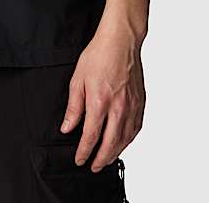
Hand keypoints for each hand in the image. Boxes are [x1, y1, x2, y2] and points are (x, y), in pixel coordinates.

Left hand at [58, 18, 145, 170]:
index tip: (79, 159)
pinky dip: (128, 140)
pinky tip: (123, 142)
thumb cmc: (99, 55)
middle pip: (110, 144)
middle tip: (93, 166)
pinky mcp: (140, 103)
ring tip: (106, 158)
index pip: (91, 136)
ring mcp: (132, 106)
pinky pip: (136, 129)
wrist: (121, 41)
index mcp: (100, 102)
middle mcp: (118, 108)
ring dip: (115, 153)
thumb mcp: (78, 79)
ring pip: (125, 140)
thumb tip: (67, 126)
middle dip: (100, 159)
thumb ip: (74, 106)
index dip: (84, 152)